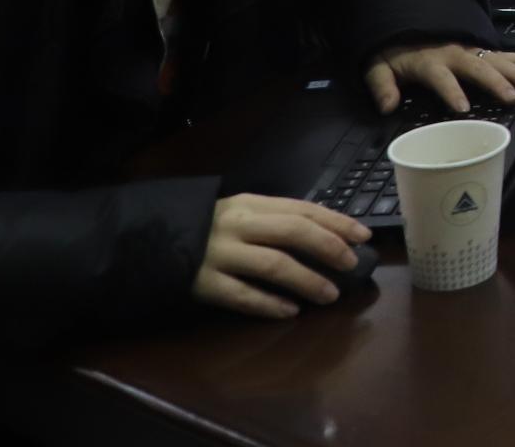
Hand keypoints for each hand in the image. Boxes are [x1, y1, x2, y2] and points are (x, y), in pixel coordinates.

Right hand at [192, 194, 370, 318]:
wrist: (150, 241)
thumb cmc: (209, 228)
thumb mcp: (242, 213)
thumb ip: (276, 219)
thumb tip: (328, 234)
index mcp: (252, 204)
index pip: (302, 209)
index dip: (336, 222)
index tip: (364, 236)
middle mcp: (238, 225)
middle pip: (292, 232)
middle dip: (328, 248)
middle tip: (352, 265)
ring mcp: (219, 254)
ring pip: (272, 264)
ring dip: (306, 280)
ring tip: (330, 294)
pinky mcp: (203, 283)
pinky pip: (241, 296)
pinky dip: (269, 304)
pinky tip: (290, 311)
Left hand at [365, 41, 514, 115]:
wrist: (405, 20)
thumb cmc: (394, 50)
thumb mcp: (378, 66)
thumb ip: (381, 85)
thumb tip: (387, 106)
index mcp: (429, 61)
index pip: (441, 78)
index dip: (451, 92)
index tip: (463, 109)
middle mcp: (453, 53)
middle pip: (478, 68)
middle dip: (497, 83)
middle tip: (513, 98)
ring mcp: (469, 49)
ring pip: (496, 60)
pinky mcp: (478, 48)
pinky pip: (503, 53)